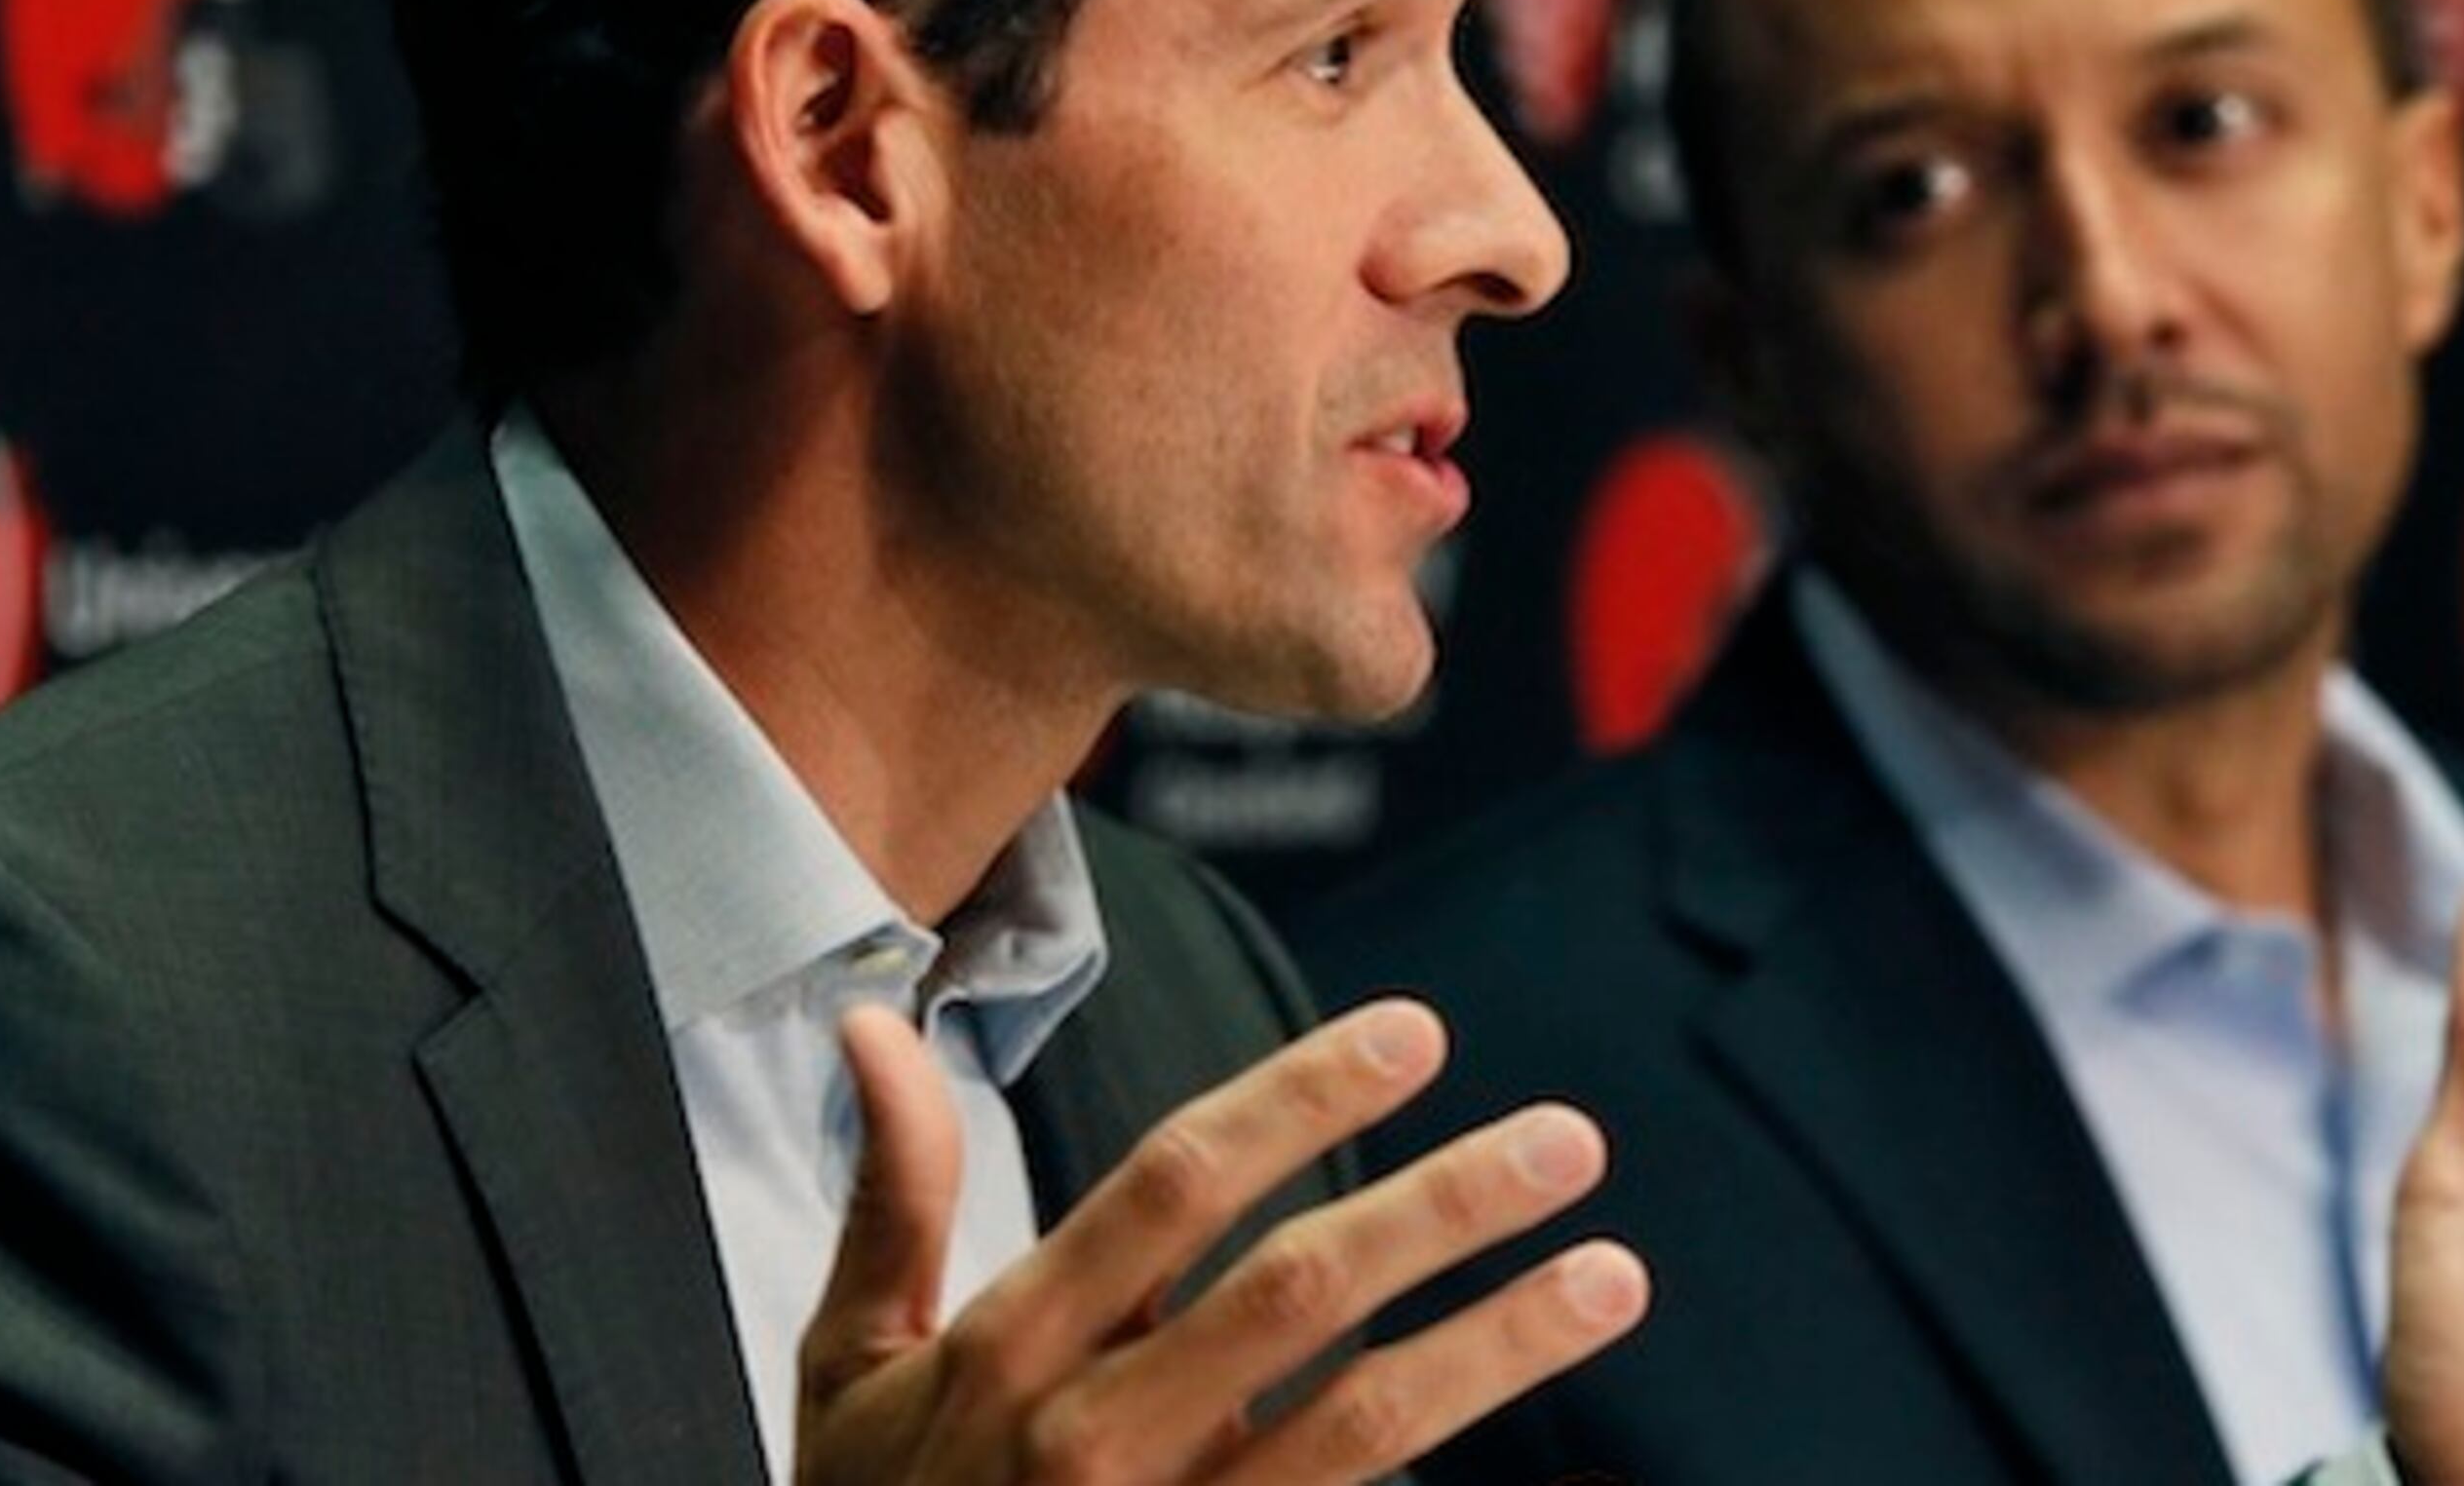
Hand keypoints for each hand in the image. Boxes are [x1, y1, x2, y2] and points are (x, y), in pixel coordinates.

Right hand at [796, 997, 1649, 1483]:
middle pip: (1298, 1293)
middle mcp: (1093, 1438)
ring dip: (1499, 1344)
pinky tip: (1545, 1421)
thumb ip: (893, 1194)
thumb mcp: (850, 1363)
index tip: (1416, 1033)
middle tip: (1569, 1140)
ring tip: (1613, 1275)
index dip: (1302, 1099)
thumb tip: (874, 1021)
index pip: (1176, 1184)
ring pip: (1361, 1424)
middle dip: (1444, 1208)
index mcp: (1009, 1350)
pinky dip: (1443, 1462)